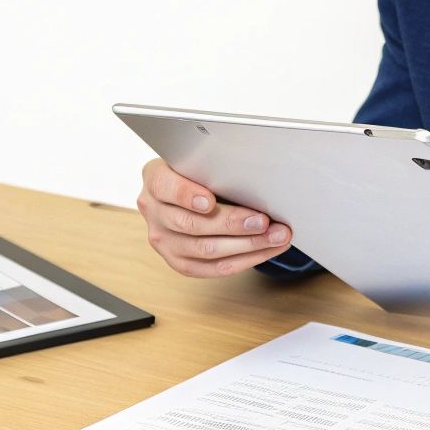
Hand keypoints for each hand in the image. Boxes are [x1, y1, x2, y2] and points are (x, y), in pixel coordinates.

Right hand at [136, 159, 292, 276]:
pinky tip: (266, 251)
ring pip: (206, 250)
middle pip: (191, 225)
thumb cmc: (196, 173)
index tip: (209, 201)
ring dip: (247, 245)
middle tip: (263, 221)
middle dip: (233, 224)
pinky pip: (213, 268)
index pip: (165, 187)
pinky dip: (245, 260)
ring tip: (275, 237)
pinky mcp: (179, 262)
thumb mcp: (197, 161)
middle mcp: (154, 212)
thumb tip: (254, 181)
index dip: (187, 196)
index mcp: (156, 181)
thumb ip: (214, 169)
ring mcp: (164, 241)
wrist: (181, 193)